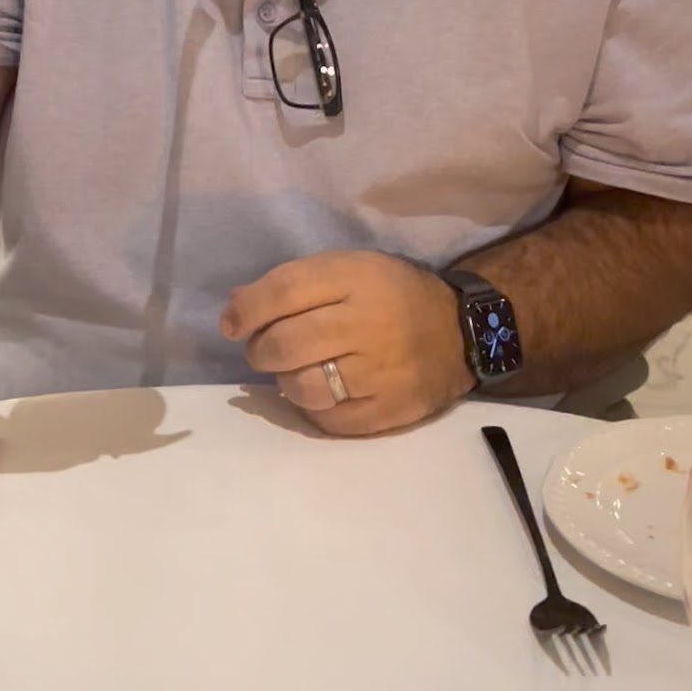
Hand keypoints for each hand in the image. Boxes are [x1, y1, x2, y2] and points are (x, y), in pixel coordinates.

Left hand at [220, 252, 473, 436]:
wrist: (460, 332)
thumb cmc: (392, 295)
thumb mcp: (350, 269)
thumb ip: (295, 284)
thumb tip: (235, 309)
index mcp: (357, 278)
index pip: (285, 291)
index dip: (247, 309)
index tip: (231, 323)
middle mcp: (369, 323)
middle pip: (287, 344)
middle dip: (261, 350)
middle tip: (264, 350)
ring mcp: (382, 371)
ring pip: (305, 387)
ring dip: (285, 382)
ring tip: (295, 372)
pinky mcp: (391, 409)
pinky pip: (330, 421)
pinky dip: (314, 409)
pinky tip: (321, 393)